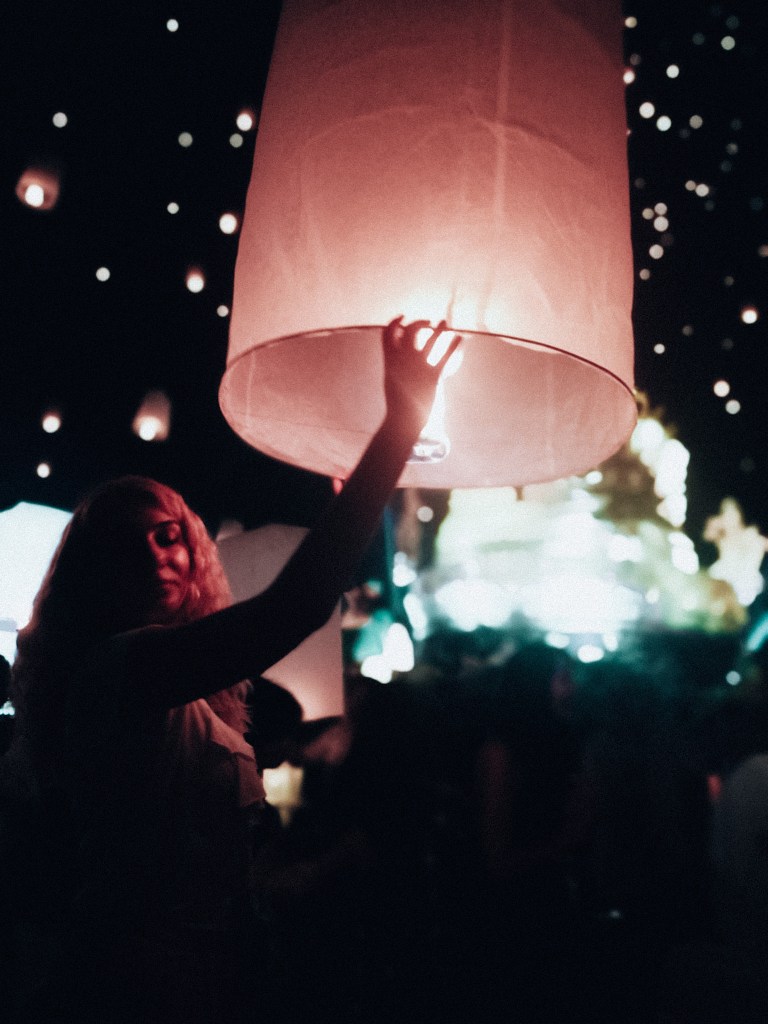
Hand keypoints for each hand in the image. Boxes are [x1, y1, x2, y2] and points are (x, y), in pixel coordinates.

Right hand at [382, 316, 461, 433]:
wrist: (402, 421)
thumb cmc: (397, 401)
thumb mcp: (390, 379)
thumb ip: (394, 364)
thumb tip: (398, 353)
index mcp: (389, 360)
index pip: (388, 332)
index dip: (395, 322)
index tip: (403, 318)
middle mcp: (403, 360)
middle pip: (411, 330)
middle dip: (419, 323)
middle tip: (428, 322)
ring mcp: (418, 367)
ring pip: (431, 340)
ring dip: (439, 329)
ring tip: (445, 322)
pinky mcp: (432, 377)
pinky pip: (445, 357)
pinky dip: (453, 345)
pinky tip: (460, 338)